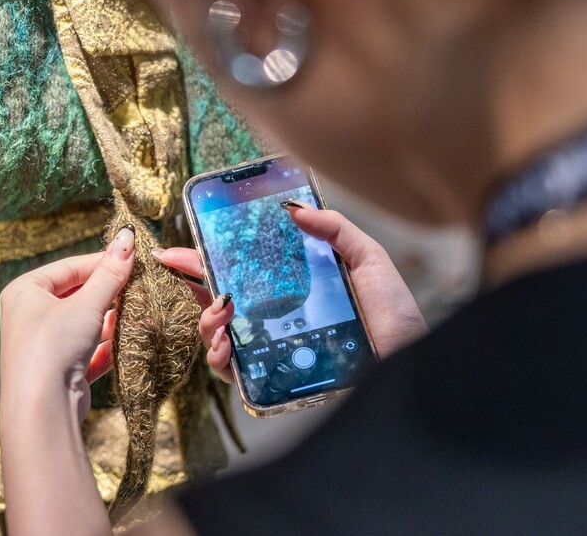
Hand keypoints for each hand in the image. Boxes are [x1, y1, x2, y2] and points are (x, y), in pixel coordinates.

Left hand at [0, 228, 135, 535]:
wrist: (42, 409)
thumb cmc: (54, 346)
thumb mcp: (86, 304)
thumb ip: (109, 273)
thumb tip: (127, 238)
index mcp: (25, 291)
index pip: (70, 267)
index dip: (103, 262)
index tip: (134, 258)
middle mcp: (29, 315)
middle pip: (77, 294)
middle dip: (109, 293)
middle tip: (140, 285)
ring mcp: (43, 344)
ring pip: (84, 323)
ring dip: (110, 319)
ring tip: (138, 311)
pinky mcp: (58, 370)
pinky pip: (86, 349)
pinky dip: (106, 345)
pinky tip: (128, 340)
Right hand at [154, 207, 427, 382]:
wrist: (412, 357)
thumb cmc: (394, 314)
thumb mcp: (368, 260)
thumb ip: (335, 230)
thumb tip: (293, 209)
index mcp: (291, 288)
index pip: (238, 271)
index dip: (203, 260)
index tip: (174, 249)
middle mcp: (276, 318)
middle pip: (218, 302)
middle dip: (194, 287)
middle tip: (184, 270)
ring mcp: (273, 348)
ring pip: (218, 336)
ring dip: (206, 323)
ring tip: (220, 314)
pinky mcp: (276, 377)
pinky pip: (234, 373)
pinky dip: (220, 359)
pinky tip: (225, 346)